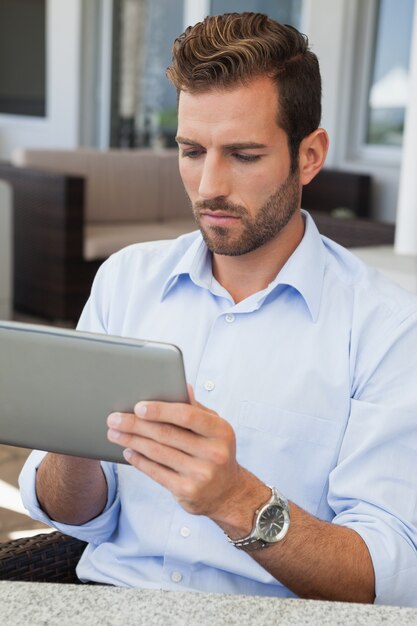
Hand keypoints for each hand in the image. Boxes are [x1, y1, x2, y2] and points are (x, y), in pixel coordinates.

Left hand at [107, 386, 246, 520]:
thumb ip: (197, 409)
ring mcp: (201, 474)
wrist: (228, 492)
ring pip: (157, 453)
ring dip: (132, 441)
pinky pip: (156, 472)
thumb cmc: (216, 450)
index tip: (138, 406)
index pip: (187, 416)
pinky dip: (139, 461)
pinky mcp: (187, 491)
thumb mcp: (214, 428)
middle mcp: (213, 453)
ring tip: (114, 433)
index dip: (161, 410)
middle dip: (135, 425)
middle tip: (114, 418)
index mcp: (220, 431)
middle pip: (166, 434)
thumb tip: (183, 386)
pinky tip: (128, 451)